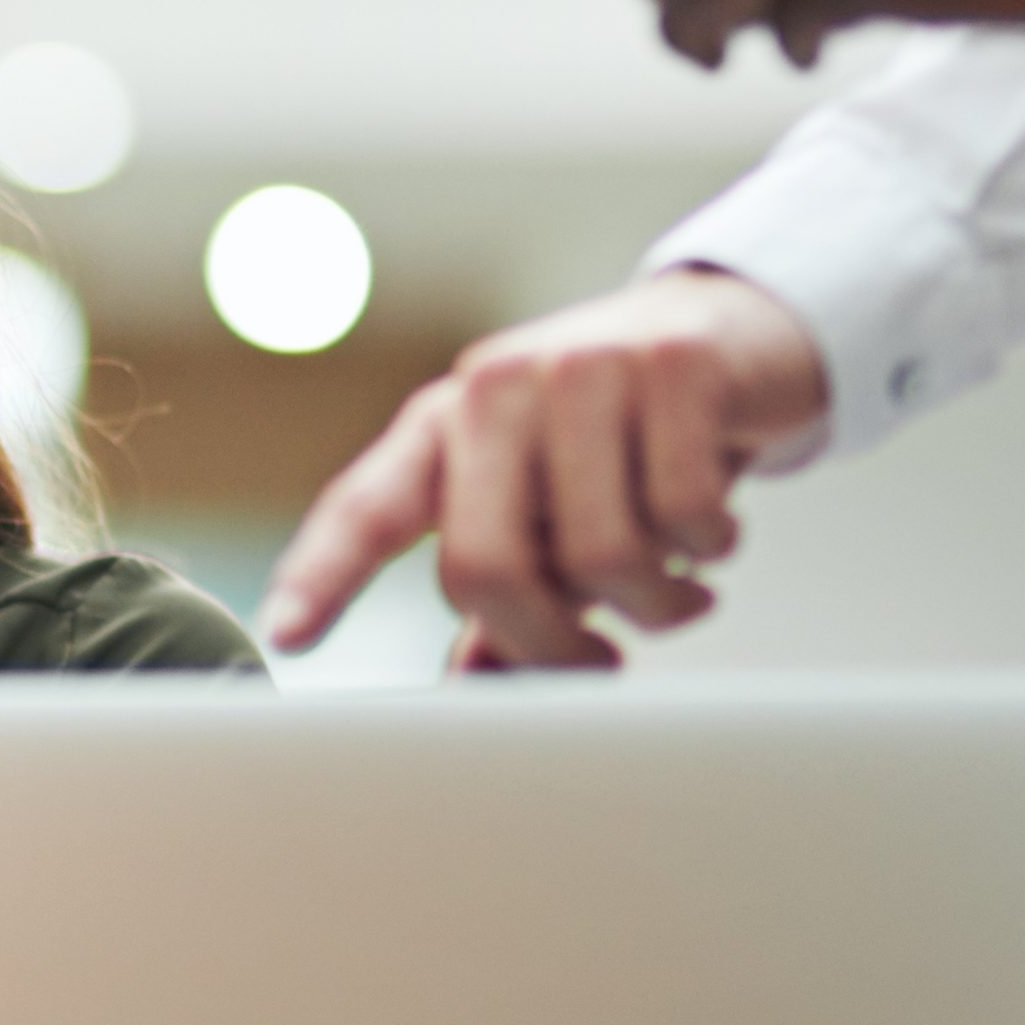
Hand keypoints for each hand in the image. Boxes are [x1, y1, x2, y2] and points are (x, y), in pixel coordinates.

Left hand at [259, 269, 827, 665]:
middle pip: (486, 569)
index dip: (323, 574)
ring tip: (673, 589)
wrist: (738, 334)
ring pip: (600, 556)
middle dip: (549, 645)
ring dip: (653, 602)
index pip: (368, 507)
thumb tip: (473, 689)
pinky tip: (711, 533)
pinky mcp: (676, 363)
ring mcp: (583, 364)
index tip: (286, 637)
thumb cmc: (623, 443)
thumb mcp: (550, 508)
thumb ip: (507, 588)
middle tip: (597, 662)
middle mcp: (495, 385)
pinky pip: (684, 514)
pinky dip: (708, 548)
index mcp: (444, 425)